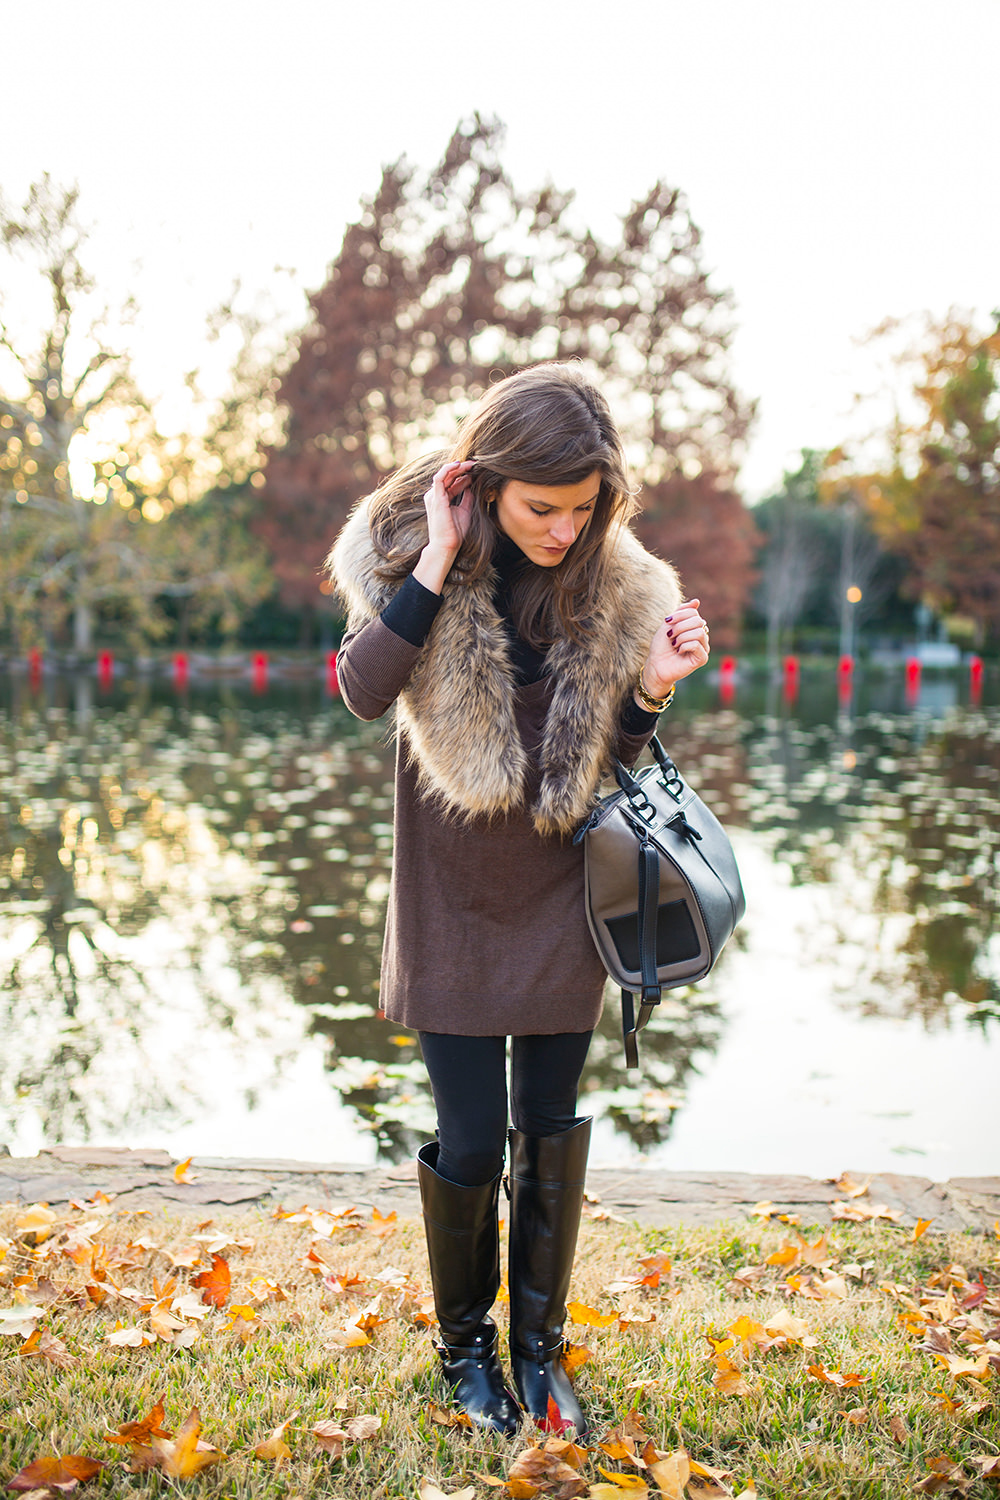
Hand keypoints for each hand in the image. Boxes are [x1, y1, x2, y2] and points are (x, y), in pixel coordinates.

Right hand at [412, 460, 476, 594]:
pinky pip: (439, 477)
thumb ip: (467, 497)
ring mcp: (434, 496)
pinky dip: (448, 469)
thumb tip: (472, 485)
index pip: (453, 481)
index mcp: (442, 499)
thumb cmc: (455, 532)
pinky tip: (459, 465)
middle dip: (463, 468)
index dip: (465, 475)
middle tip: (476, 464)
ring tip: (471, 464)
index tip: (477, 471)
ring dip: (458, 467)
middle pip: (449, 476)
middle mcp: (436, 495)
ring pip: (445, 474)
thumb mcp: (465, 510)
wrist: (447, 546)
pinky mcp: (435, 497)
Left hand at [639, 598, 710, 699]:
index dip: (679, 615)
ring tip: (674, 644)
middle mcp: (701, 636)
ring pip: (699, 632)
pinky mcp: (702, 658)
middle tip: (670, 636)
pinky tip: (678, 651)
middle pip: (698, 621)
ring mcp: (704, 647)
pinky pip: (697, 645)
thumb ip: (682, 612)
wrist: (656, 665)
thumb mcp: (669, 625)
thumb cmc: (661, 646)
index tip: (667, 622)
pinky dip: (684, 646)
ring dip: (682, 637)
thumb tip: (696, 601)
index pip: (693, 612)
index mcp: (694, 627)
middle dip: (680, 627)